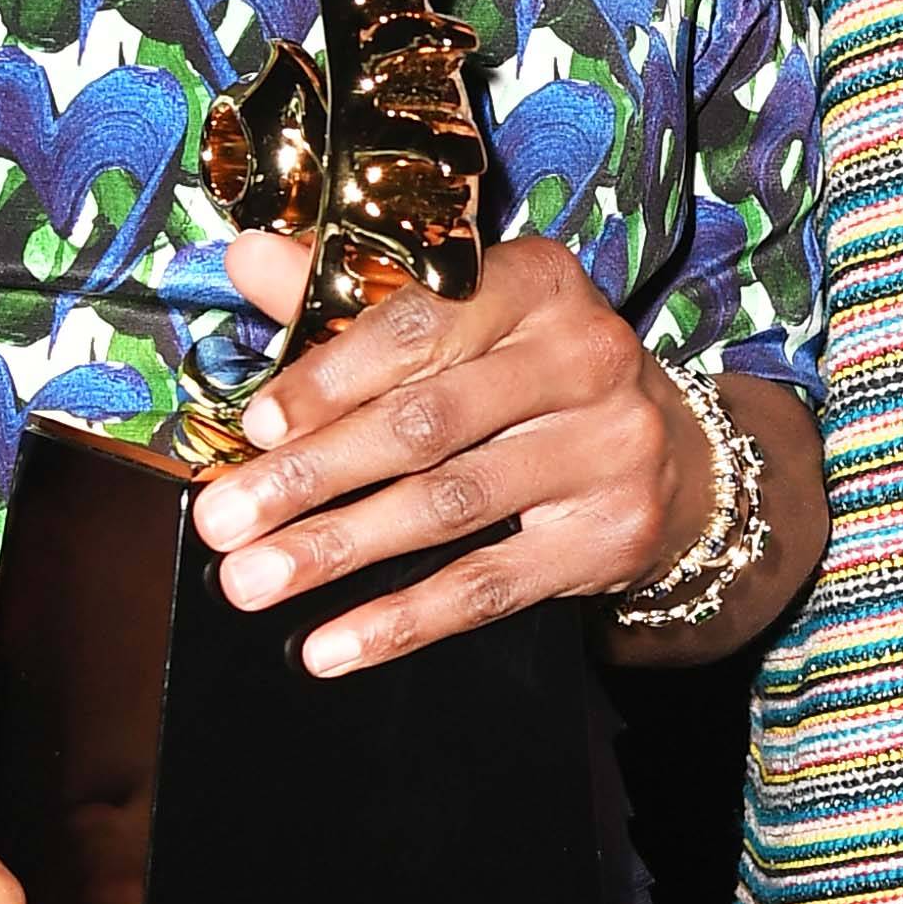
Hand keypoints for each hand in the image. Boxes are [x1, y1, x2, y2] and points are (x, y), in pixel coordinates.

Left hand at [188, 231, 709, 673]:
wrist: (678, 458)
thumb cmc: (533, 375)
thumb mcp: (463, 319)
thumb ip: (352, 294)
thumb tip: (246, 257)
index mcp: (536, 284)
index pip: (422, 324)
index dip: (331, 377)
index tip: (256, 425)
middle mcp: (584, 357)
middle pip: (427, 422)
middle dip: (312, 475)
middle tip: (224, 520)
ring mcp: (605, 450)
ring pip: (450, 507)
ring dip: (339, 550)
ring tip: (254, 580)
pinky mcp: (609, 536)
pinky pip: (489, 587)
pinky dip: (403, 621)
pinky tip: (333, 645)